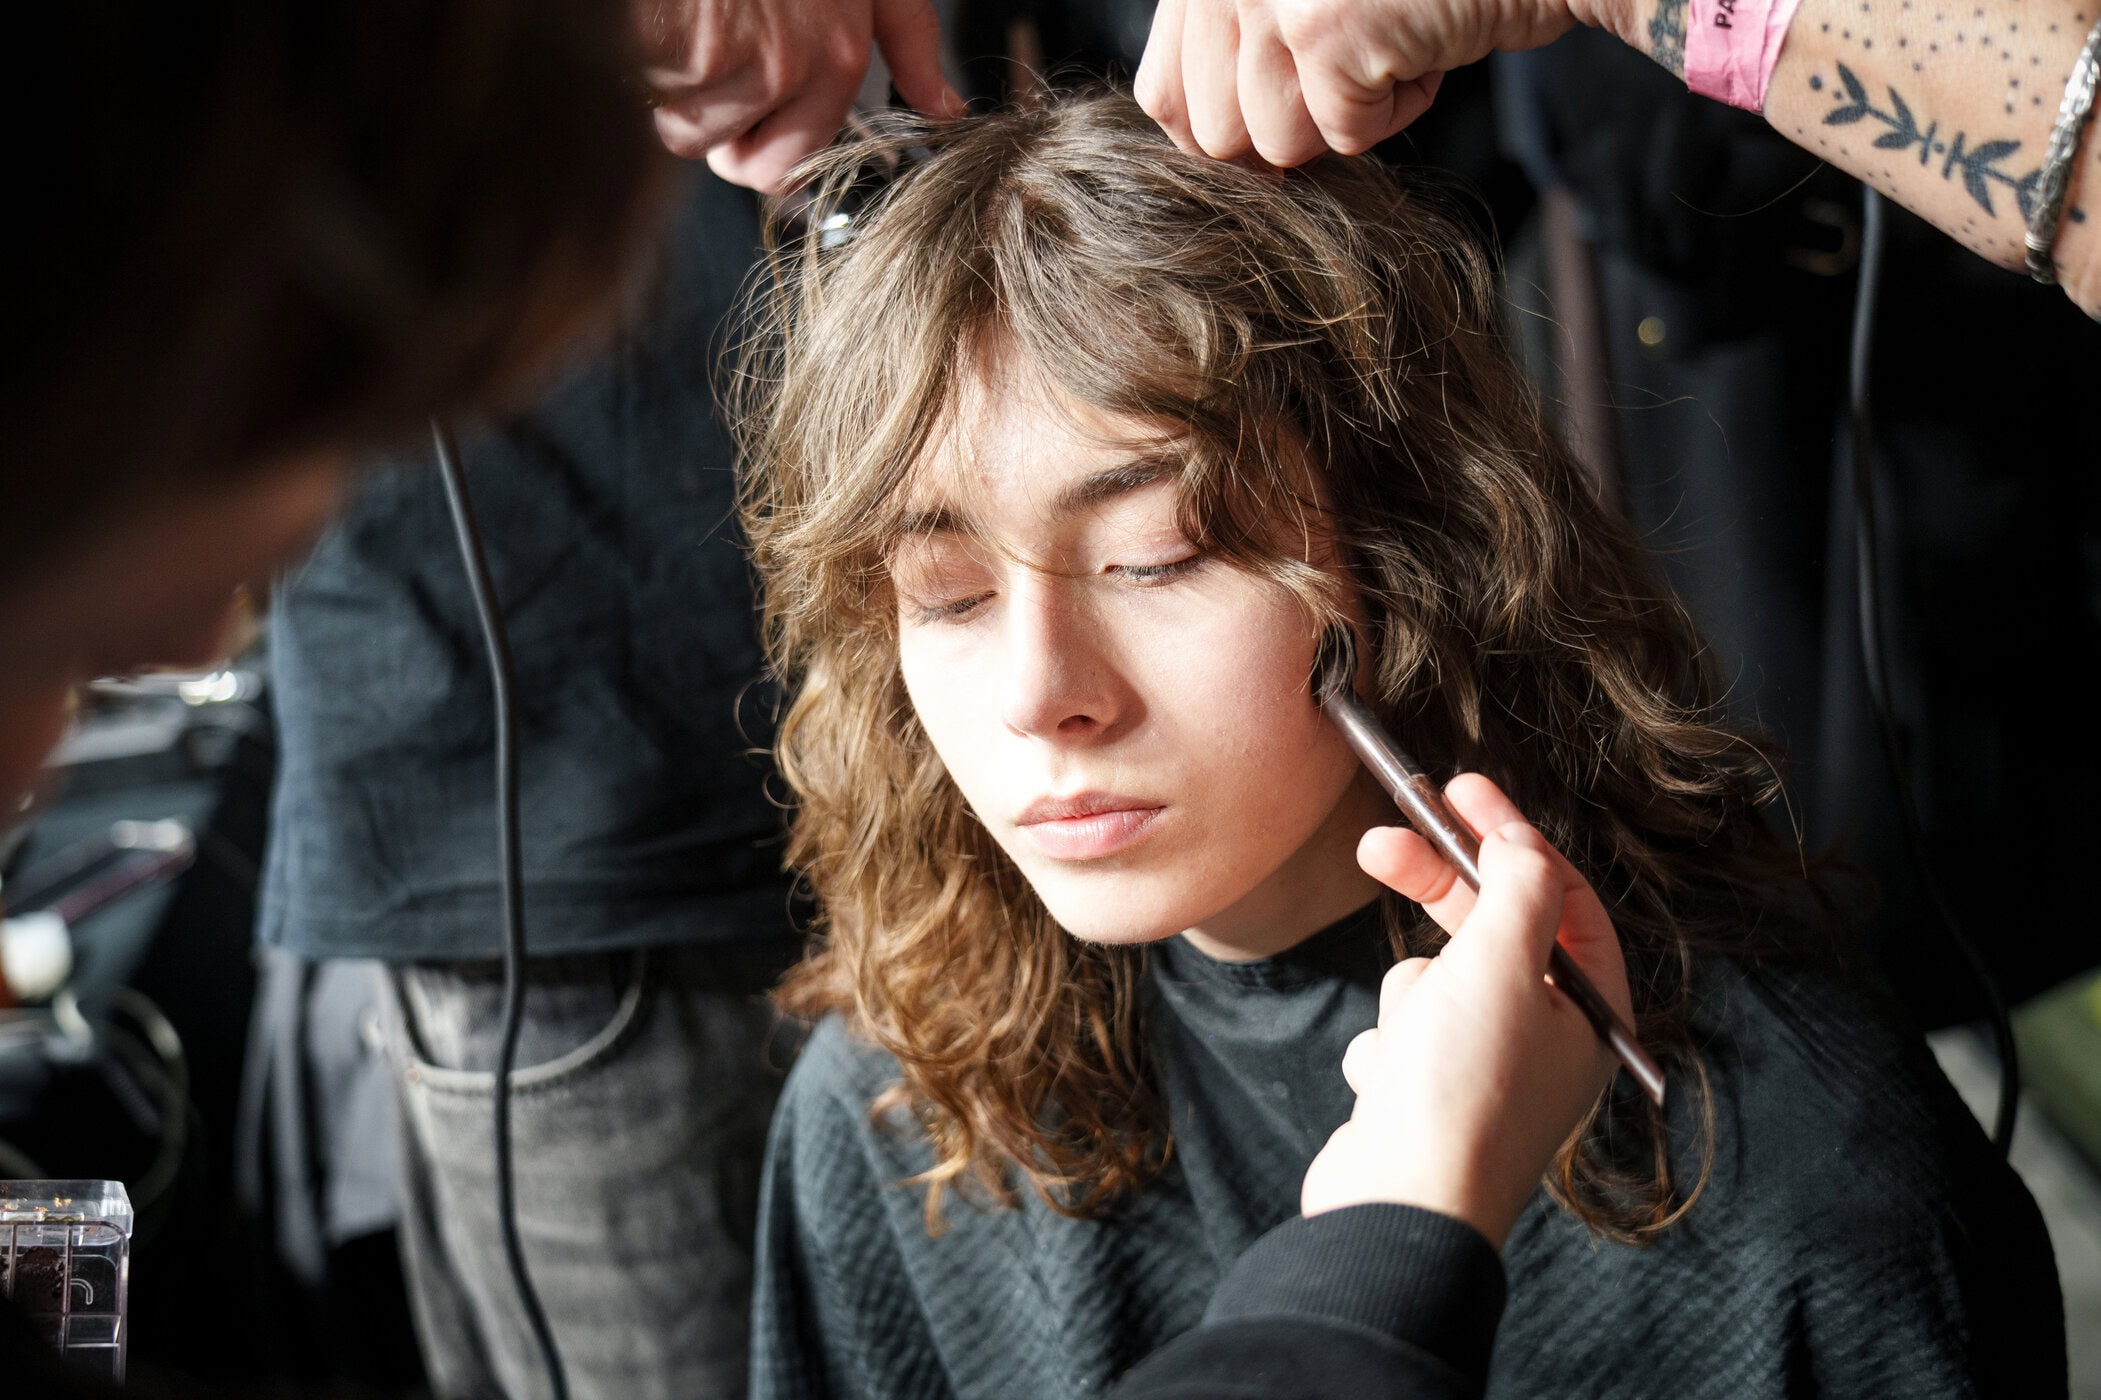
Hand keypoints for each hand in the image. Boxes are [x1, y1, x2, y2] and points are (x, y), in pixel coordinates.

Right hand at [635, 0, 963, 191]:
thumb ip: (909, 39)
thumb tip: (945, 108)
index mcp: (837, 59)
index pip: (790, 168)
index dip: (760, 147)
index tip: (749, 116)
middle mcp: (789, 70)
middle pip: (740, 167)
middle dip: (719, 137)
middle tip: (711, 74)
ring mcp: (730, 61)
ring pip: (686, 131)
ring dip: (675, 92)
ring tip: (692, 29)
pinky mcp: (679, 48)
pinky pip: (648, 93)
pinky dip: (647, 63)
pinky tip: (670, 22)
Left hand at [1136, 0, 1583, 165]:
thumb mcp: (1296, 1)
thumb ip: (1234, 45)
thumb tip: (1200, 144)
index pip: (1163, 96)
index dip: (1225, 131)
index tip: (1281, 121)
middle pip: (1214, 136)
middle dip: (1289, 131)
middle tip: (1351, 76)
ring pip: (1275, 144)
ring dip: (1344, 121)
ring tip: (1388, 50)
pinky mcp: (1323, 31)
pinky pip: (1341, 137)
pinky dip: (1396, 112)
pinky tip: (1422, 50)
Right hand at [1299, 774, 1631, 1247]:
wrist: (1395, 1208)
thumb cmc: (1462, 1093)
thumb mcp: (1503, 963)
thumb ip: (1520, 886)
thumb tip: (1522, 841)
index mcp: (1591, 1016)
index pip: (1562, 899)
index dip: (1514, 835)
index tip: (1461, 789)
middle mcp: (1547, 1044)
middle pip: (1493, 930)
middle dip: (1438, 887)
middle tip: (1382, 840)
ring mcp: (1484, 1073)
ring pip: (1435, 981)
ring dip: (1412, 997)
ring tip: (1411, 1041)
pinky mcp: (1426, 1097)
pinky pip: (1400, 1032)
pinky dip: (1388, 1046)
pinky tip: (1388, 1083)